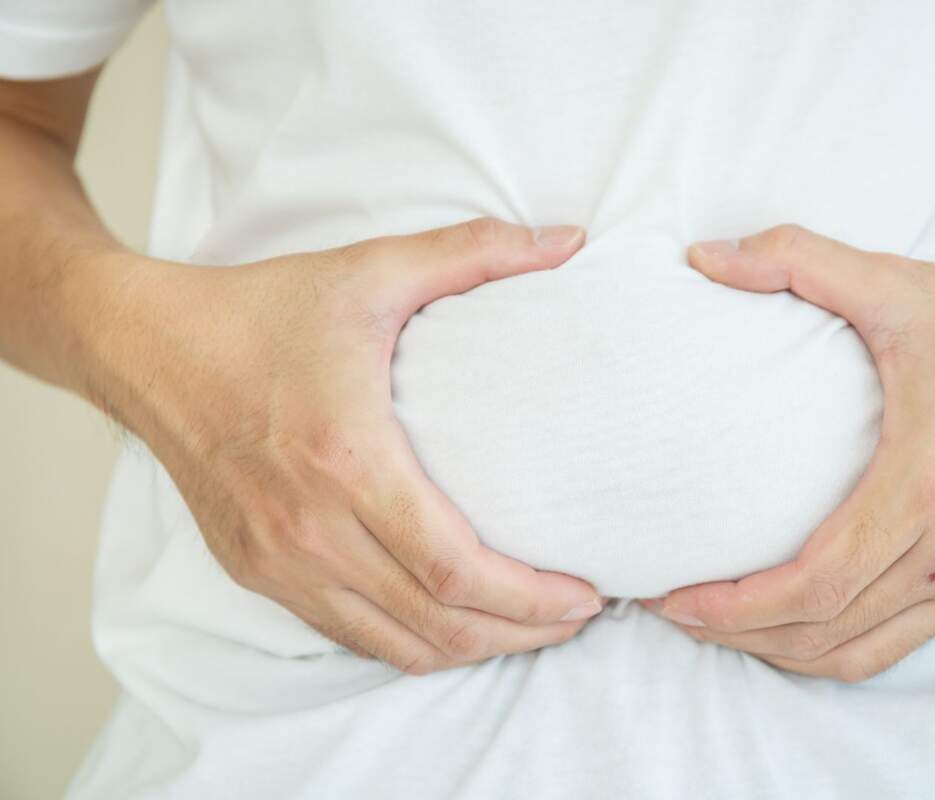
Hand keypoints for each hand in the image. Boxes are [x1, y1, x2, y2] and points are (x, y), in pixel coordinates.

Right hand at [109, 218, 602, 673]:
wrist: (146, 346)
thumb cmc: (262, 312)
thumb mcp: (372, 270)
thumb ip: (476, 252)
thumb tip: (572, 238)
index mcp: (345, 458)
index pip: (454, 568)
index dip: (530, 598)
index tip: (584, 594)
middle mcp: (308, 528)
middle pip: (436, 623)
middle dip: (520, 633)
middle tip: (576, 617)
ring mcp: (277, 561)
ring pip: (395, 645)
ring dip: (472, 647)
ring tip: (530, 628)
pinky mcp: (255, 573)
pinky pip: (349, 636)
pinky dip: (412, 642)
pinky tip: (453, 619)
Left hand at [642, 225, 934, 681]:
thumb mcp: (901, 284)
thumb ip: (796, 259)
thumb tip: (703, 255)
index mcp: (928, 483)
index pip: (813, 585)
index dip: (734, 607)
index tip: (675, 598)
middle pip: (828, 633)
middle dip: (741, 635)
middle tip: (678, 612)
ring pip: (866, 652)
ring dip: (788, 651)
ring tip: (727, 626)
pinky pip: (907, 639)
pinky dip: (844, 645)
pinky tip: (803, 618)